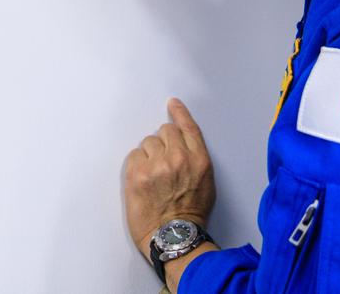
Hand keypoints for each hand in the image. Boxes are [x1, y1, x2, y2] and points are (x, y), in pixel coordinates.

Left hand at [124, 97, 216, 257]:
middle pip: (165, 131)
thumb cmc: (191, 214)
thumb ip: (195, 158)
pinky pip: (133, 155)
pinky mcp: (137, 174)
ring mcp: (157, 165)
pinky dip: (136, 165)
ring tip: (153, 176)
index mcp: (199, 160)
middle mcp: (178, 158)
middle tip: (162, 164)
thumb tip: (181, 144)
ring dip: (149, 155)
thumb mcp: (206, 182)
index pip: (188, 127)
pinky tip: (142, 180)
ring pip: (147, 142)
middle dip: (162, 143)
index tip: (172, 104)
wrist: (174, 237)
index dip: (179, 113)